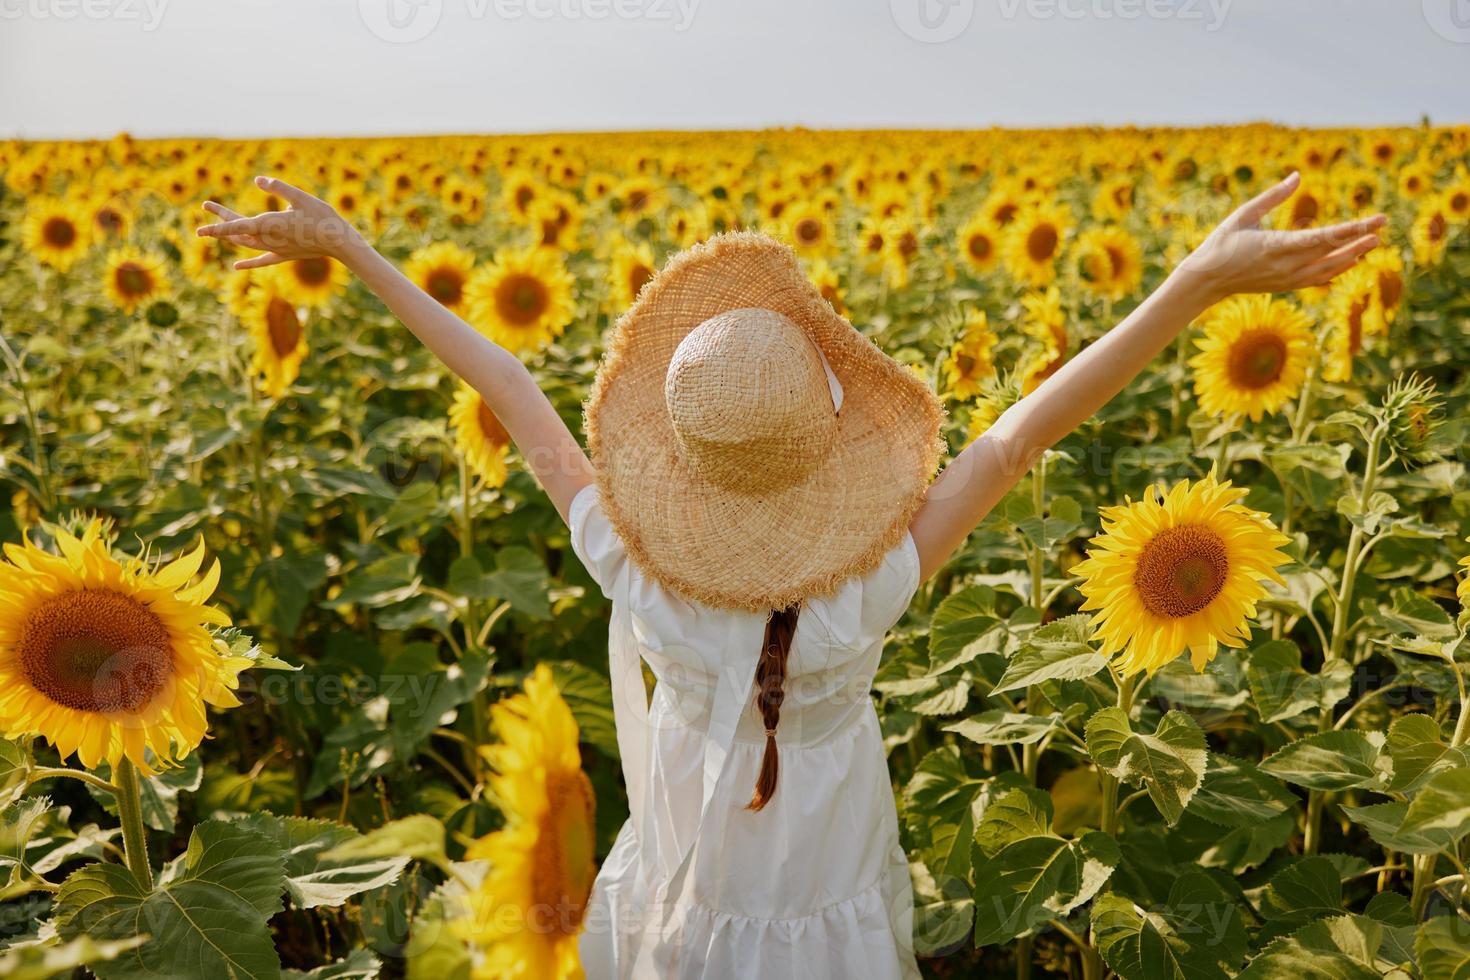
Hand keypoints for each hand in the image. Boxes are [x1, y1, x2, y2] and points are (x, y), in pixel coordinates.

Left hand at [197, 176, 361, 270]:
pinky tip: (236, 266)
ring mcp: (276, 249)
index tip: (199, 231)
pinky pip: (261, 260)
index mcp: (269, 224)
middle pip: (238, 231)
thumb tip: (258, 180)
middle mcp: (268, 239)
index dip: (217, 227)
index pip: (236, 226)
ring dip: (230, 236)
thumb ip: (278, 187)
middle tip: (206, 205)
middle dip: (221, 219)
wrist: (339, 242)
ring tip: (217, 227)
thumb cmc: (322, 217)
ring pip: (246, 244)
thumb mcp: (300, 197)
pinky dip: (248, 263)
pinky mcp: (284, 255)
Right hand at [1179, 172, 1385, 304]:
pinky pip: (1317, 278)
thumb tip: (1297, 176)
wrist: (1206, 280)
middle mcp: (1287, 265)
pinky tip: (1348, 262)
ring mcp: (1287, 279)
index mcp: (1278, 245)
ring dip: (1351, 256)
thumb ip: (1273, 196)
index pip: (1326, 236)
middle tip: (1381, 230)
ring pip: (1329, 268)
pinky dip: (1335, 269)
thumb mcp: (1244, 214)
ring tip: (1371, 245)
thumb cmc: (1221, 242)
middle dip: (1359, 240)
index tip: (1376, 220)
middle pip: (1333, 252)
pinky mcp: (1285, 285)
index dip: (1355, 228)